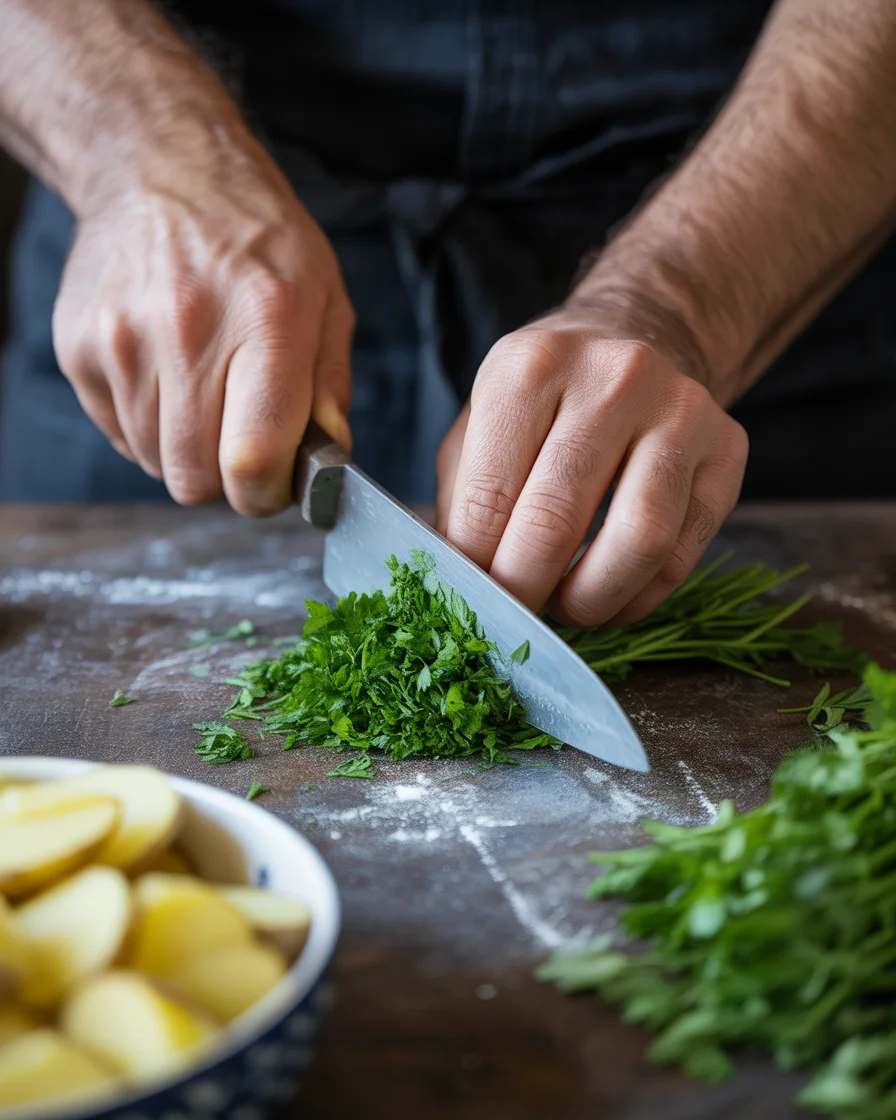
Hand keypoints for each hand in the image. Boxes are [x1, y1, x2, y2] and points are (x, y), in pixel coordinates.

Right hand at [52, 123, 353, 515]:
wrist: (161, 169)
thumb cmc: (258, 240)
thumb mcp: (326, 299)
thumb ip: (331, 389)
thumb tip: (327, 462)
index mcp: (265, 321)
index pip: (252, 460)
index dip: (266, 493)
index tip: (276, 481)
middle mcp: (186, 331)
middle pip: (195, 479)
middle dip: (227, 480)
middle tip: (244, 440)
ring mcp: (121, 340)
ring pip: (156, 464)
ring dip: (188, 450)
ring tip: (206, 391)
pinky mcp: (78, 348)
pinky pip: (120, 435)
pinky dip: (150, 426)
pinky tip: (169, 375)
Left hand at [436, 307, 747, 626]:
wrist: (636, 337)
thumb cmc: (543, 400)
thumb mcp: (479, 424)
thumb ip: (462, 500)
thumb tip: (461, 585)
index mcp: (530, 368)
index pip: (487, 498)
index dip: (476, 568)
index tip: (475, 599)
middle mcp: (612, 378)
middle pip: (556, 521)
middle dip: (527, 590)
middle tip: (516, 615)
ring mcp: (680, 410)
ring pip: (640, 542)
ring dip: (592, 600)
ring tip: (567, 607)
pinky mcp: (727, 449)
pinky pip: (683, 555)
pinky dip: (639, 598)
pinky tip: (610, 596)